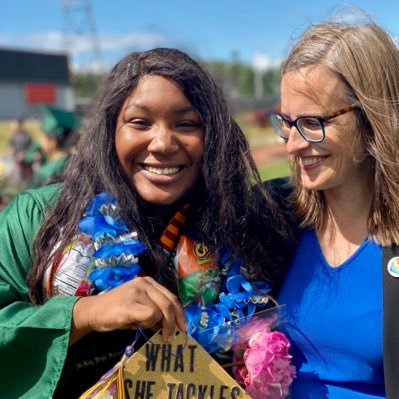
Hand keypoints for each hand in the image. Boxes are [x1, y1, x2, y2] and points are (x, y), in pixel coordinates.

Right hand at [71, 276, 185, 344]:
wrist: (93, 312)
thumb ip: (155, 309)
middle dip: (172, 323)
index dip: (179, 313)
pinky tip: (135, 324)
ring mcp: (137, 291)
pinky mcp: (130, 303)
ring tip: (140, 324)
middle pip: (169, 304)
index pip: (171, 297)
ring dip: (153, 324)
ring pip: (159, 312)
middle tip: (169, 337)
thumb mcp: (139, 306)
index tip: (183, 327)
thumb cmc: (116, 311)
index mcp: (148, 282)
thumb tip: (171, 323)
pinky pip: (150, 316)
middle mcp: (144, 283)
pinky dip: (146, 324)